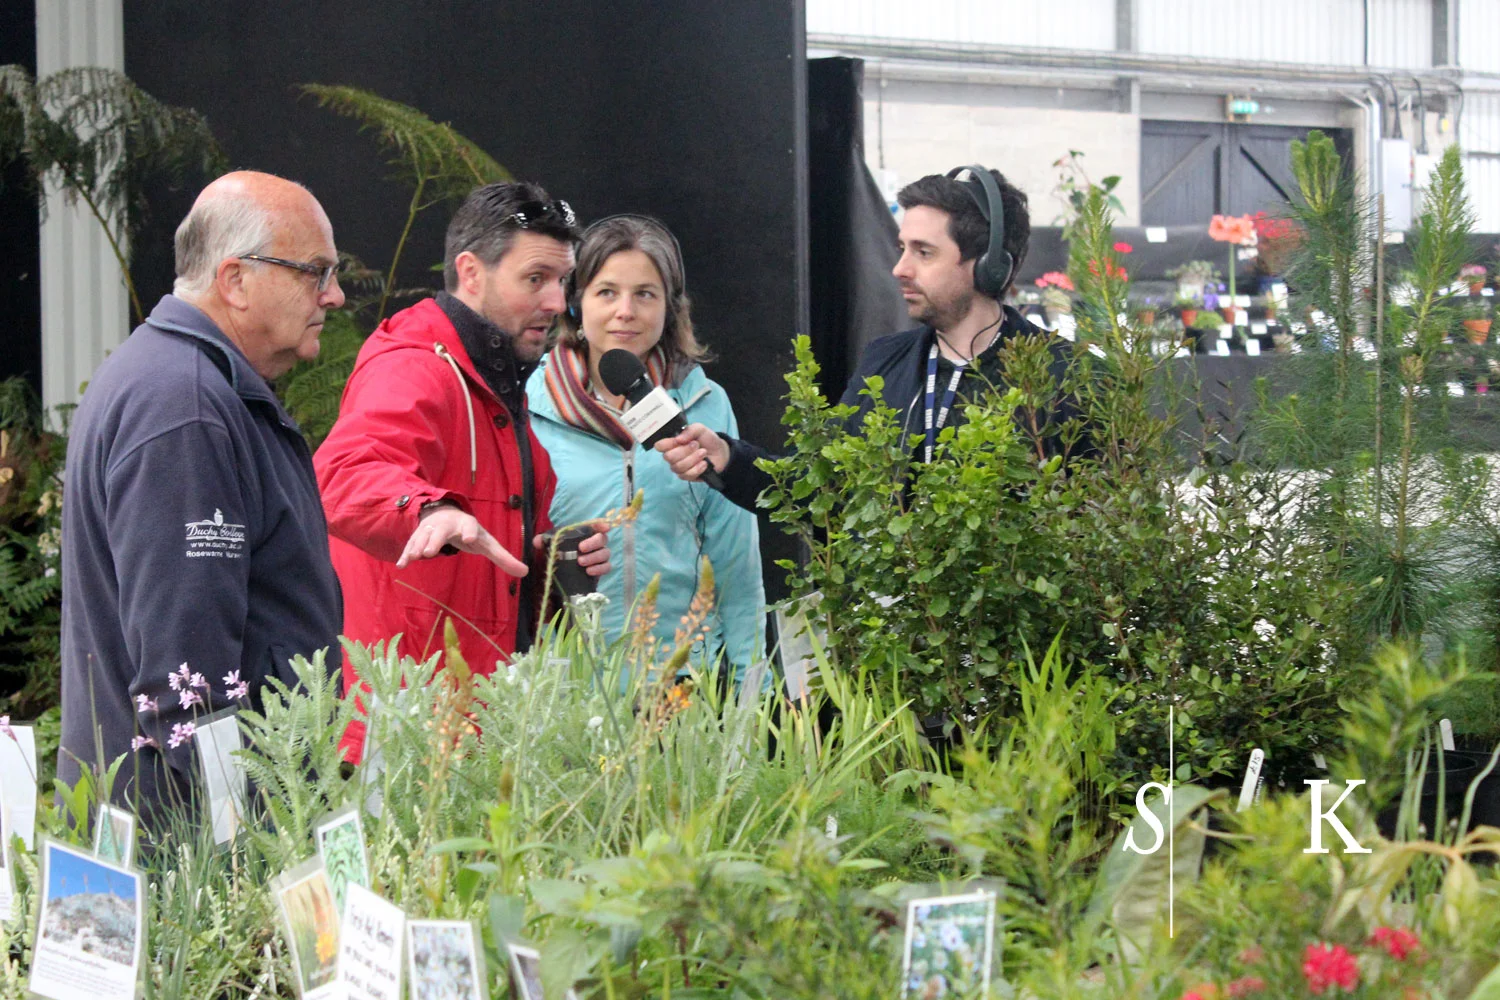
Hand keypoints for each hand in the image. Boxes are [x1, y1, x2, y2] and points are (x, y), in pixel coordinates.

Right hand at [398, 505, 526, 575]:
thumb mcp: (486, 543)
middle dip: (435, 540)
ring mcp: (432, 529)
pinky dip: (406, 553)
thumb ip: (503, 557)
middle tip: (429, 553)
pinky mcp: (420, 536)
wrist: (447, 516)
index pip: (470, 525)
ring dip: (417, 546)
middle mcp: (448, 524)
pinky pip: (411, 544)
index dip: (470, 531)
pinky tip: (402, 565)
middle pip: (441, 530)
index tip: (470, 539)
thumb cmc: (470, 532)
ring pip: (423, 535)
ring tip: (413, 557)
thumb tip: (525, 572)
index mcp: (467, 524)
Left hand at [534, 521, 612, 577]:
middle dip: (593, 543)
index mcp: (586, 534)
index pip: (597, 526)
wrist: (564, 571)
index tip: (604, 527)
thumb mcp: (551, 545)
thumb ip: (543, 541)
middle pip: (602, 539)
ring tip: (581, 562)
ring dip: (594, 557)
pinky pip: (607, 567)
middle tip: (581, 549)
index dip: (602, 524)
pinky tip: (589, 572)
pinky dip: (599, 569)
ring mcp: (600, 556)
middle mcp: (596, 543)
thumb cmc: (561, 553)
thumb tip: (537, 541)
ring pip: (605, 553)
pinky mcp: (602, 568)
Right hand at [653, 423, 728, 482]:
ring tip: (703, 453)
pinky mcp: (686, 476)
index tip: (679, 441)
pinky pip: (687, 475)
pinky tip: (704, 464)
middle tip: (696, 445)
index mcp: (672, 443)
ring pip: (678, 466)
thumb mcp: (700, 429)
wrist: (720, 453)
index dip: (667, 444)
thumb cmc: (707, 440)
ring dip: (693, 458)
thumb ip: (689, 430)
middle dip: (685, 450)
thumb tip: (678, 439)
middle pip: (668, 457)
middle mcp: (673, 455)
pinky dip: (697, 468)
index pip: (659, 446)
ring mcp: (678, 467)